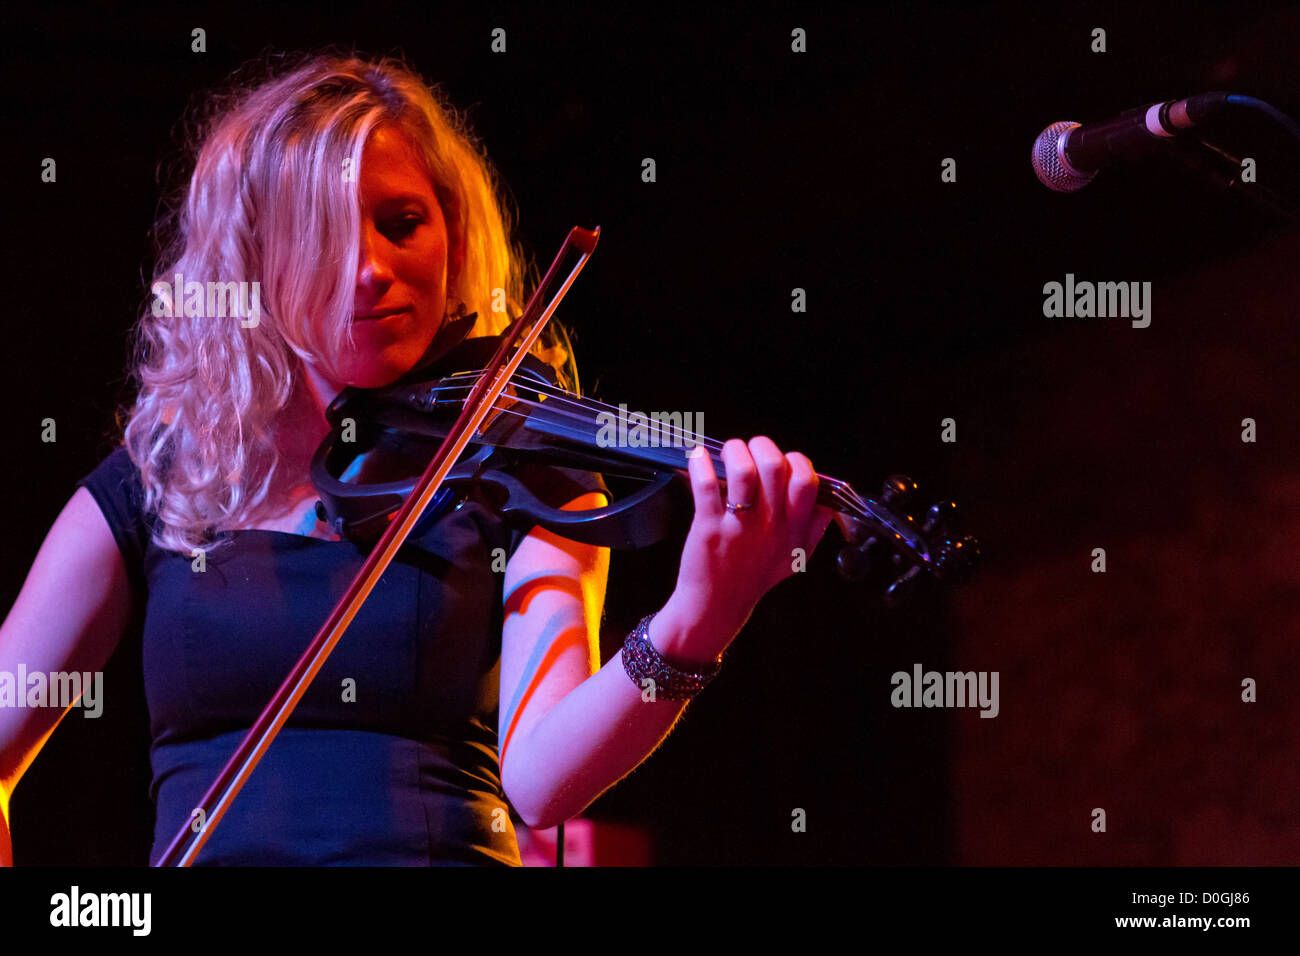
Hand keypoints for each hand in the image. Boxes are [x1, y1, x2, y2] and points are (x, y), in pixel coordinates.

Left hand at [654, 437, 833, 660]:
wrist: (716, 606)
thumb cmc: (754, 577)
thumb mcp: (796, 557)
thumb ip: (815, 528)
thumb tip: (828, 501)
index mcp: (794, 529)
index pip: (806, 481)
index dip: (795, 460)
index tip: (783, 461)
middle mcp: (770, 526)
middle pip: (774, 466)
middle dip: (761, 446)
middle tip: (750, 449)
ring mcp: (739, 526)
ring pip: (742, 471)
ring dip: (734, 451)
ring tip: (727, 453)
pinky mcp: (708, 528)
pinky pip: (705, 486)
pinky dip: (701, 464)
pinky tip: (699, 458)